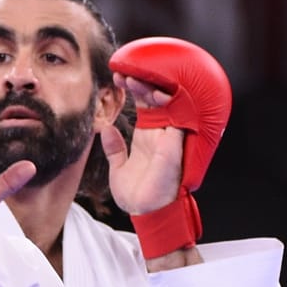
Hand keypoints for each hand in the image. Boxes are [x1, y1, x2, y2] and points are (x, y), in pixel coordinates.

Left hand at [102, 72, 183, 215]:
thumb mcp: (119, 168)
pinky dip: (171, 104)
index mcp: (148, 136)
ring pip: (169, 104)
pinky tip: (157, 93)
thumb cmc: (136, 194)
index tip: (117, 77)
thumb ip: (115, 149)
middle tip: (124, 74)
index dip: (133, 88)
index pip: (143, 104)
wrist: (145, 213)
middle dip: (142, 82)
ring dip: (152, 89)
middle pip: (156, 99)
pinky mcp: (174, 146)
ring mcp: (169, 138)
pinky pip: (180, 119)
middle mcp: (161, 133)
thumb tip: (106, 129)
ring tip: (134, 80)